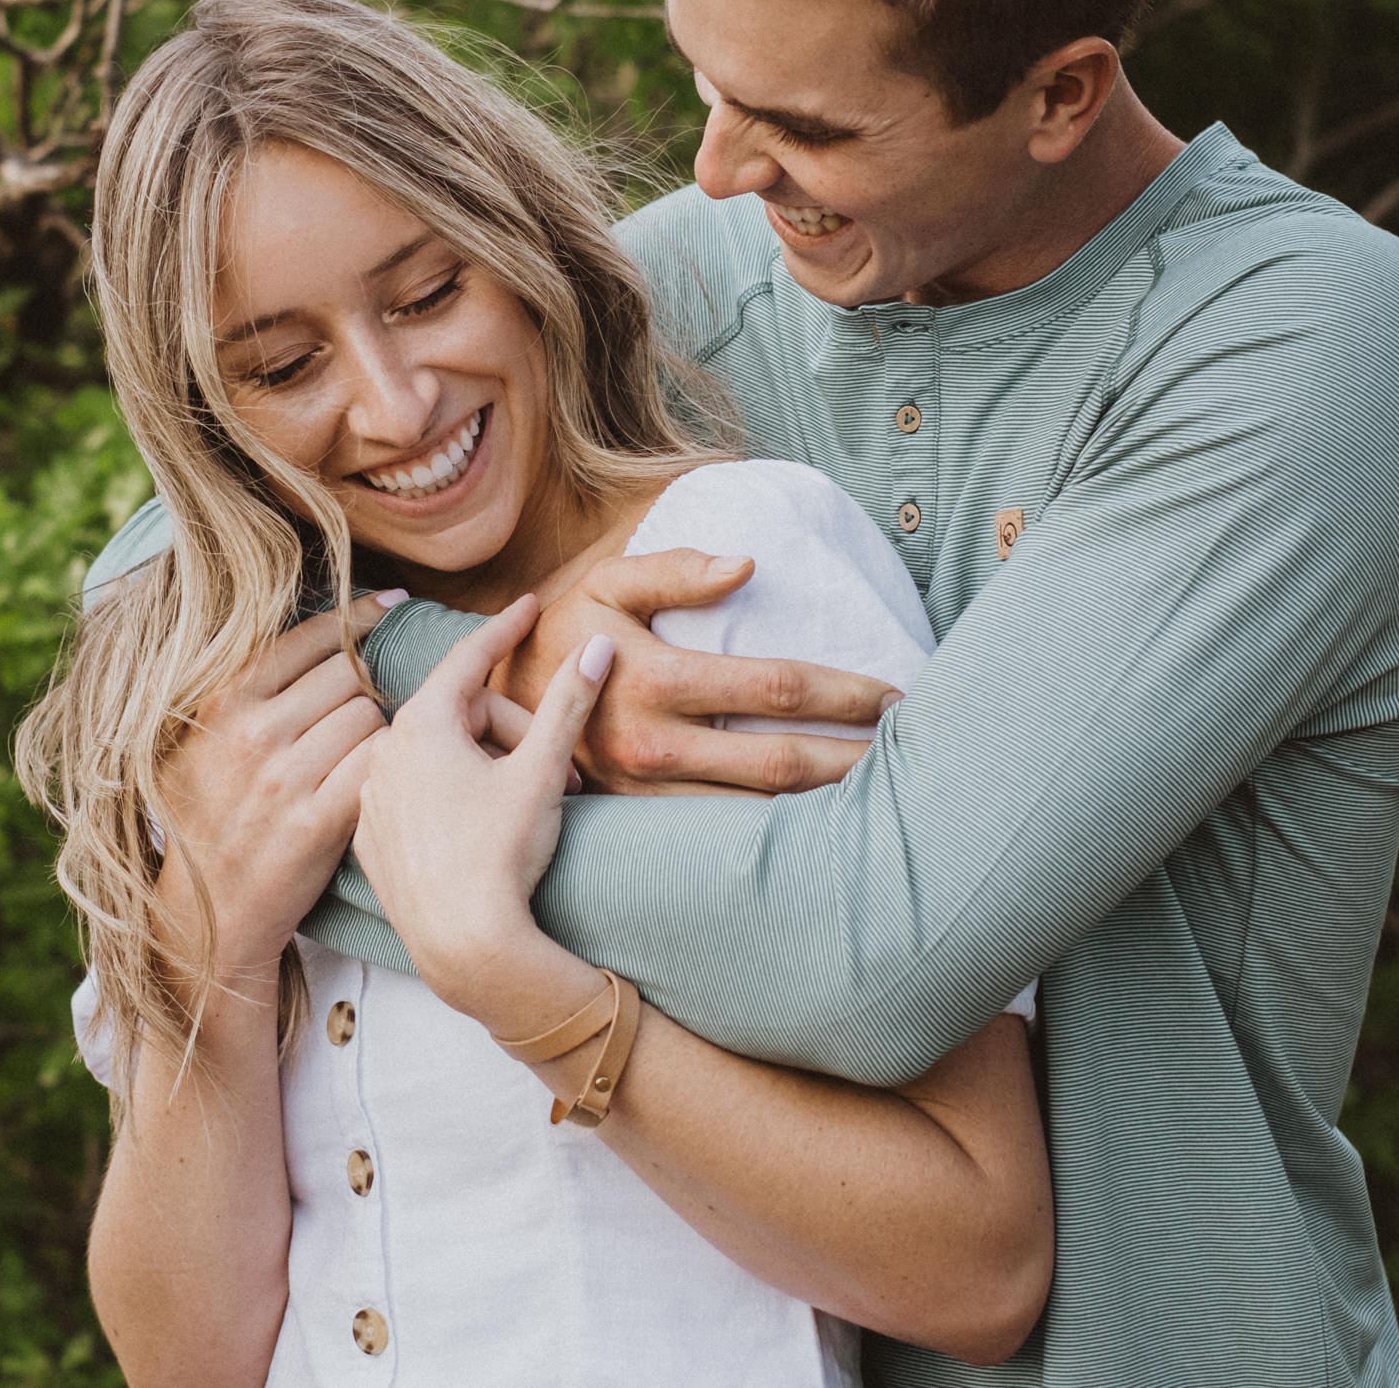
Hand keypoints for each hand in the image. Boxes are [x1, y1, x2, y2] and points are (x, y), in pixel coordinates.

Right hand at [151, 595, 391, 989]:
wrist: (205, 912)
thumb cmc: (206, 818)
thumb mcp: (194, 743)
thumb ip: (238, 689)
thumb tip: (307, 628)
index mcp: (222, 703)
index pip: (309, 637)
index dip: (358, 617)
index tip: (391, 603)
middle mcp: (252, 733)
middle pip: (349, 674)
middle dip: (365, 686)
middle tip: (365, 708)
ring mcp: (285, 778)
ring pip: (371, 716)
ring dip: (378, 729)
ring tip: (360, 752)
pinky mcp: (318, 821)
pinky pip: (378, 763)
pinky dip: (386, 765)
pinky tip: (378, 776)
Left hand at [354, 595, 610, 1031]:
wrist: (463, 946)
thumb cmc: (501, 855)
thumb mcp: (543, 770)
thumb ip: (568, 702)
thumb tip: (599, 646)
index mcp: (422, 725)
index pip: (469, 659)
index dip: (504, 630)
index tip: (528, 607)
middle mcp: (385, 753)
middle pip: (462, 715)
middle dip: (515, 731)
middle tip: (563, 769)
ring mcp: (373, 799)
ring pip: (438, 756)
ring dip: (487, 765)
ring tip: (531, 803)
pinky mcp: (371, 841)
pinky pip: (415, 795)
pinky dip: (451, 796)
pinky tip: (483, 825)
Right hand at [499, 549, 898, 794]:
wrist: (491, 700)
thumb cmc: (565, 628)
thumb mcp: (607, 581)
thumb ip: (675, 570)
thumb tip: (747, 565)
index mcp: (653, 679)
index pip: (772, 687)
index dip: (840, 691)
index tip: (891, 692)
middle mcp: (654, 744)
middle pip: (779, 761)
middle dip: (851, 756)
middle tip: (908, 745)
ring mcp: (647, 791)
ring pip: (756, 809)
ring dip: (824, 801)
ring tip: (881, 788)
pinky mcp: (642, 818)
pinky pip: (723, 832)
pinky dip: (778, 828)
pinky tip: (820, 821)